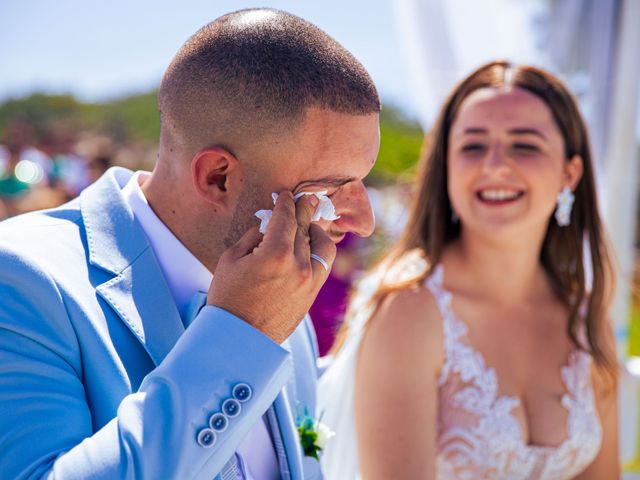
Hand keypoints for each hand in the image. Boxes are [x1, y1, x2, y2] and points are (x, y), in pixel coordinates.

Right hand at [207, 191, 336, 343]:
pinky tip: (312, 246)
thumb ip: (252, 237)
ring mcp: (309, 281)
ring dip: (316, 230)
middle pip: (304, 227)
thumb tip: (268, 225)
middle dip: (303, 210)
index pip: (286, 217)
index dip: (285, 202)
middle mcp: (298, 265)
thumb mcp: (230, 260)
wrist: (239, 338)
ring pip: (322, 244)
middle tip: (304, 198)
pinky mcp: (313, 293)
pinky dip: (320, 250)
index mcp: (275, 253)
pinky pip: (324, 264)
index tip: (285, 194)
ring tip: (310, 225)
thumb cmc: (228, 298)